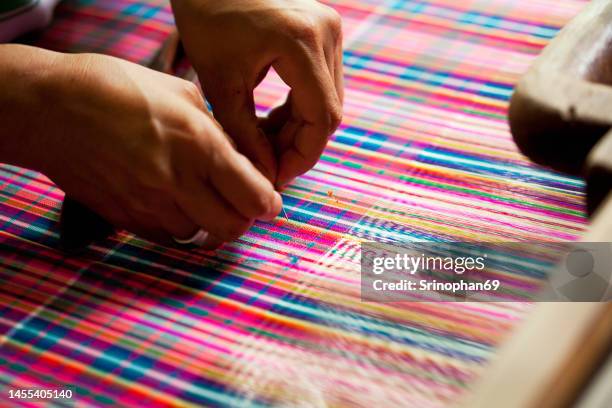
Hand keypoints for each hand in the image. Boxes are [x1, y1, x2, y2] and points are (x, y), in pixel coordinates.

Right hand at [36, 53, 280, 246]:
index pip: (254, 197)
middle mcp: (179, 182)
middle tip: (240, 204)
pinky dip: (178, 226)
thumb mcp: (181, 94)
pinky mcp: (126, 219)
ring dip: (208, 222)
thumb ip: (216, 131)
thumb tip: (239, 158)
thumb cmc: (118, 88)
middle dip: (244, 219)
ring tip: (199, 198)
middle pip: (232, 228)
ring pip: (199, 236)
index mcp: (200, 146)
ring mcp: (150, 205)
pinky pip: (166, 238)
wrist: (53, 109)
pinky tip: (171, 203)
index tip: (268, 200)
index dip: (268, 203)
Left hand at [171, 0, 343, 187]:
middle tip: (266, 163)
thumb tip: (266, 173)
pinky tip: (271, 120)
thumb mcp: (220, 82)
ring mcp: (329, 30)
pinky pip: (321, 84)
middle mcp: (326, 32)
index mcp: (302, 42)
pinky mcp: (323, 32)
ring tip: (263, 142)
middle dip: (298, 144)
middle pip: (329, 112)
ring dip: (299, 128)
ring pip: (327, 101)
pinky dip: (299, 108)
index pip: (322, 118)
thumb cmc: (205, 15)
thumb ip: (244, 133)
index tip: (277, 175)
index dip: (302, 155)